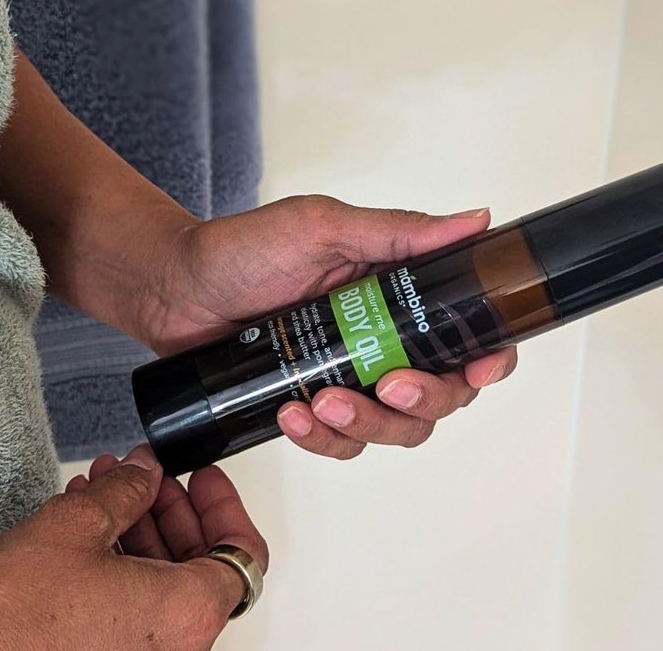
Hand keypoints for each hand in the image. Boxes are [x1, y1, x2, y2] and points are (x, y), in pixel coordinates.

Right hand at [0, 446, 267, 650]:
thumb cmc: (5, 630)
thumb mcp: (75, 527)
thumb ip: (127, 490)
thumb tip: (146, 470)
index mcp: (186, 614)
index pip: (243, 552)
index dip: (225, 504)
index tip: (204, 477)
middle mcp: (173, 646)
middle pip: (201, 561)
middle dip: (168, 506)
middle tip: (148, 476)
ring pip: (162, 579)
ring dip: (137, 525)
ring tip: (106, 488)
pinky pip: (132, 602)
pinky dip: (118, 558)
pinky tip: (87, 523)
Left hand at [134, 196, 517, 460]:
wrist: (175, 287)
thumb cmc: (243, 249)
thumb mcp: (323, 228)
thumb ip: (399, 232)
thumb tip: (475, 221)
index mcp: (396, 293)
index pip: (466, 334)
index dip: (487, 356)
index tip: (479, 365)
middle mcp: (382, 338)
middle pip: (441, 392)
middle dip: (424, 398)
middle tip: (390, 384)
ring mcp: (349, 375)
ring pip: (396, 427)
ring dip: (369, 424)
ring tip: (323, 399)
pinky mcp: (314, 404)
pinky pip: (341, 442)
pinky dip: (323, 437)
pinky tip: (292, 413)